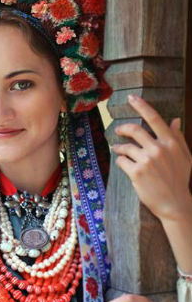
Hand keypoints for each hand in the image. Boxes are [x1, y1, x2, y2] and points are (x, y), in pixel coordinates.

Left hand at [112, 94, 191, 223]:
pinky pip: (121, 160)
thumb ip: (177, 138)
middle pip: (134, 130)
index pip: (154, 119)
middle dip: (122, 128)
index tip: (131, 98)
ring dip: (119, 147)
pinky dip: (120, 161)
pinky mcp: (136, 172)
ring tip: (119, 150)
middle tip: (118, 131)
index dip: (142, 106)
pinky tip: (124, 165)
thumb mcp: (184, 156)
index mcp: (171, 142)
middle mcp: (159, 149)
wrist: (174, 203)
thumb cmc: (179, 178)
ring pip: (125, 146)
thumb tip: (175, 120)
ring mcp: (147, 160)